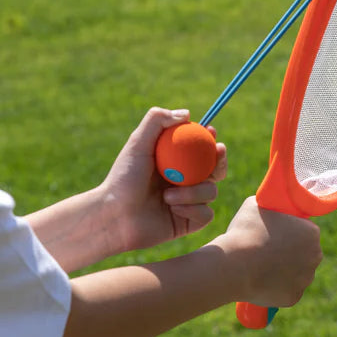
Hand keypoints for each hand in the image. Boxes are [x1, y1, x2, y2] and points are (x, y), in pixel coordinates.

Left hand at [101, 108, 227, 252]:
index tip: (211, 131)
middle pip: (215, 169)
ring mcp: (187, 202)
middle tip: (217, 154)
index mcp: (173, 162)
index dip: (209, 139)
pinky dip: (192, 209)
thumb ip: (157, 120)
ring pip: (211, 191)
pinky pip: (206, 213)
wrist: (116, 216)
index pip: (199, 148)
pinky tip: (173, 209)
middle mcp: (183, 181)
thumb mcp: (138, 144)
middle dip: (220, 161)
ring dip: (194, 192)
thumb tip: (187, 114)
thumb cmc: (124, 178)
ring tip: (166, 196)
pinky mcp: (189, 222)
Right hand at [216, 197, 322, 307]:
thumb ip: (270, 205)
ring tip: (262, 267)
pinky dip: (277, 288)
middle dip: (292, 252)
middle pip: (305, 253)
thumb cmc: (245, 232)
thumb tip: (268, 203)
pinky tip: (262, 282)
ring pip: (298, 274)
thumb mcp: (255, 205)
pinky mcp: (293, 298)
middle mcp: (315, 256)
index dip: (291, 231)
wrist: (234, 265)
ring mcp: (305, 279)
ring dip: (286, 271)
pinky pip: (287, 291)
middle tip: (269, 250)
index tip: (276, 233)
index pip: (306, 231)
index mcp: (311, 233)